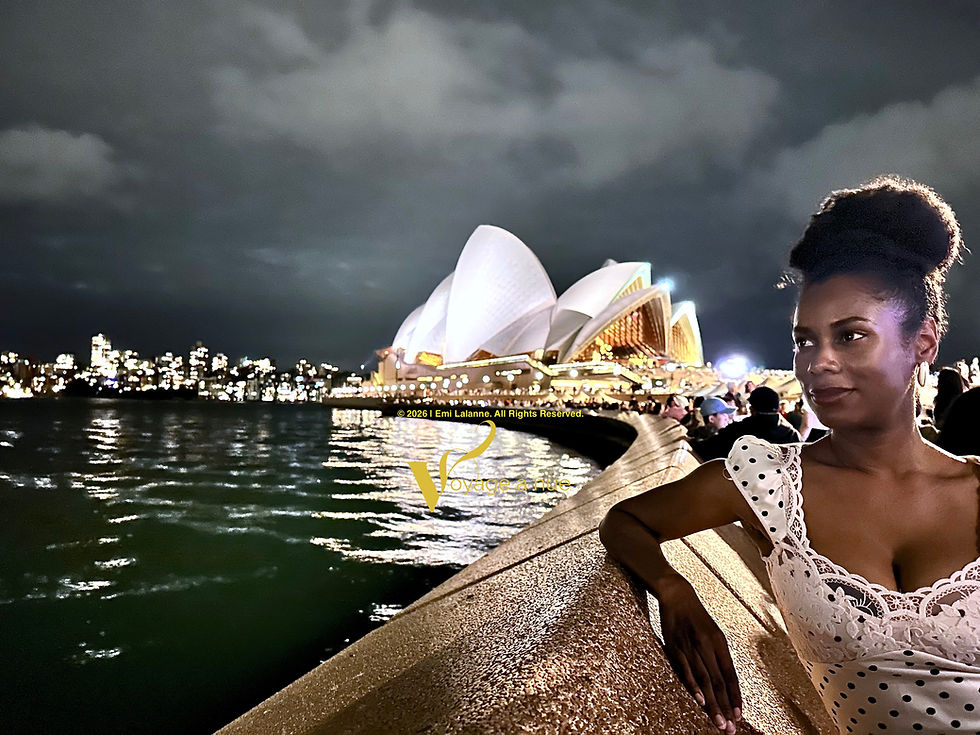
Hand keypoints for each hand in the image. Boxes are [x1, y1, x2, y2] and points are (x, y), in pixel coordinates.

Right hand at [658, 580, 742, 732]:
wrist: (676, 593)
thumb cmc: (695, 615)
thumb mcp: (711, 632)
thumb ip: (717, 654)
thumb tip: (725, 679)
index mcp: (720, 643)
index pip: (731, 675)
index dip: (736, 696)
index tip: (739, 715)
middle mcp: (708, 646)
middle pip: (720, 682)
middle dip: (726, 707)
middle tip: (730, 728)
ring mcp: (691, 647)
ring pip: (705, 681)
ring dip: (713, 704)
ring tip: (718, 722)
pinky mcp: (675, 647)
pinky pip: (687, 670)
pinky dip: (694, 687)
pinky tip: (700, 701)